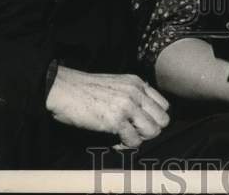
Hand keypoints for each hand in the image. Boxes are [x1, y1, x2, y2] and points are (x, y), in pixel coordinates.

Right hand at [46, 65, 170, 147]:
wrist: (64, 89)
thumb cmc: (86, 89)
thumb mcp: (117, 83)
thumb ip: (133, 93)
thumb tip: (143, 113)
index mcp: (137, 82)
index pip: (163, 105)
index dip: (154, 118)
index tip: (140, 123)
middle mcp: (136, 92)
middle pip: (162, 120)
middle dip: (150, 130)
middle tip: (134, 133)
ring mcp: (127, 105)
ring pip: (153, 131)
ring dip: (140, 139)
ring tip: (124, 138)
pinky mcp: (116, 120)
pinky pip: (134, 140)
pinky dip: (126, 146)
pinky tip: (114, 142)